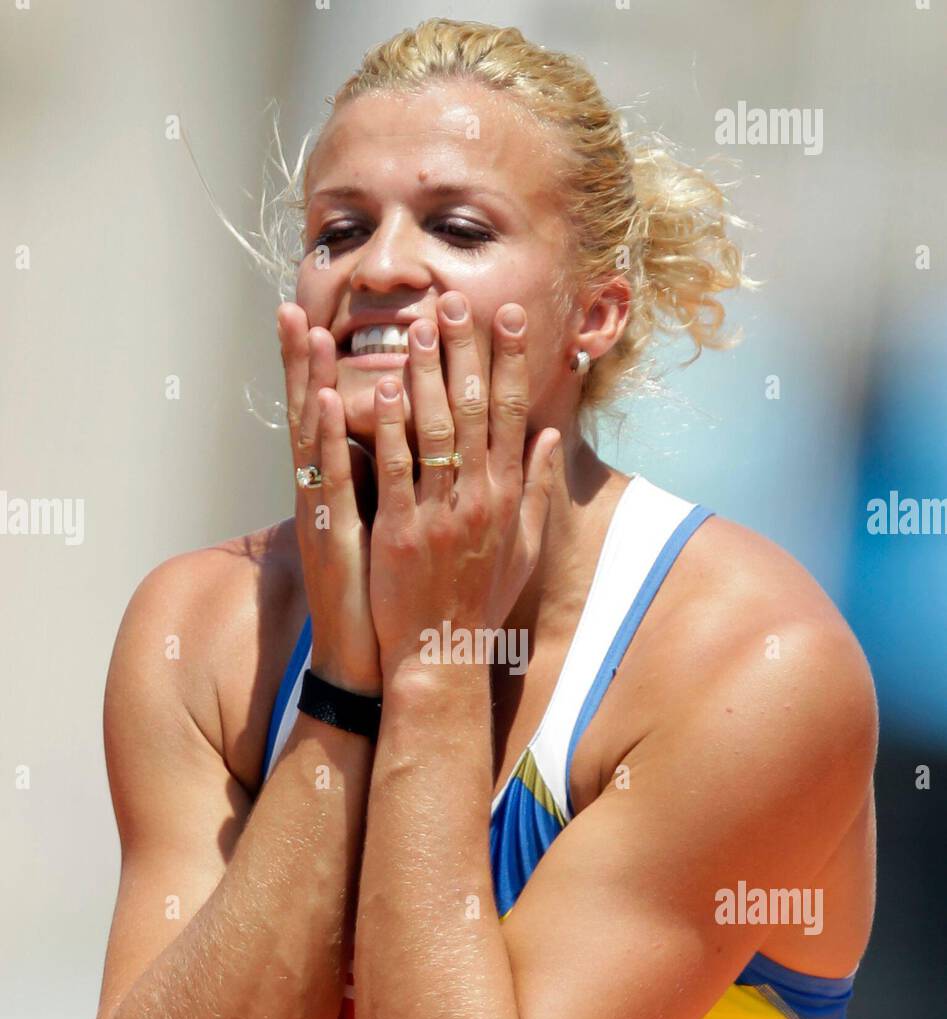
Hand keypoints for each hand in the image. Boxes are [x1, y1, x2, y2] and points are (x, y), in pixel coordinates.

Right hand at [277, 302, 381, 697]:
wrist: (378, 659)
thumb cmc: (392, 598)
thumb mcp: (397, 531)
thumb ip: (402, 488)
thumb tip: (416, 451)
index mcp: (348, 490)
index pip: (336, 417)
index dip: (328, 372)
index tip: (326, 319)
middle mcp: (328, 494)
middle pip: (313, 414)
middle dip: (304, 362)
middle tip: (296, 305)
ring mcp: (327, 513)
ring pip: (315, 437)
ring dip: (309, 382)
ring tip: (304, 329)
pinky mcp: (335, 536)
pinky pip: (332, 481)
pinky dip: (328, 440)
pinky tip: (325, 401)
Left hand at [367, 292, 560, 678]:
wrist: (444, 652)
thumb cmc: (481, 599)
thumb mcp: (524, 544)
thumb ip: (538, 486)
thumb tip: (550, 434)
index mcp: (509, 496)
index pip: (515, 414)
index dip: (511, 362)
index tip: (506, 317)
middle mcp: (481, 498)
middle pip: (477, 410)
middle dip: (466, 351)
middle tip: (455, 301)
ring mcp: (442, 514)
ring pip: (436, 431)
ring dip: (425, 375)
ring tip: (415, 326)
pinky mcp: (401, 533)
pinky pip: (395, 470)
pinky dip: (388, 428)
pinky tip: (379, 389)